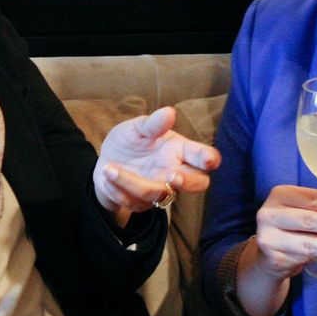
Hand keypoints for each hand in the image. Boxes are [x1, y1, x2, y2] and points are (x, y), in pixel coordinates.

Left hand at [93, 107, 220, 218]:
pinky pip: (134, 202)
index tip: (209, 160)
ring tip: (110, 168)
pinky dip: (117, 188)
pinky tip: (107, 175)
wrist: (107, 161)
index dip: (209, 158)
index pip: (202, 156)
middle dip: (189, 182)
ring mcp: (160, 189)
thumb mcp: (137, 127)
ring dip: (133, 182)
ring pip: (159, 194)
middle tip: (172, 175)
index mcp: (178, 149)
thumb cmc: (130, 140)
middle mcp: (174, 171)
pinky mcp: (143, 203)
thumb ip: (153, 124)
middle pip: (199, 183)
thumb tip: (169, 112)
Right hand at [247, 185, 316, 280]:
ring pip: (310, 243)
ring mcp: (269, 237)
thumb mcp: (302, 210)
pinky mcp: (274, 259)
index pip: (311, 198)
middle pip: (310, 219)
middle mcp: (269, 214)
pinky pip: (306, 258)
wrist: (269, 255)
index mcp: (279, 195)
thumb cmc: (292, 227)